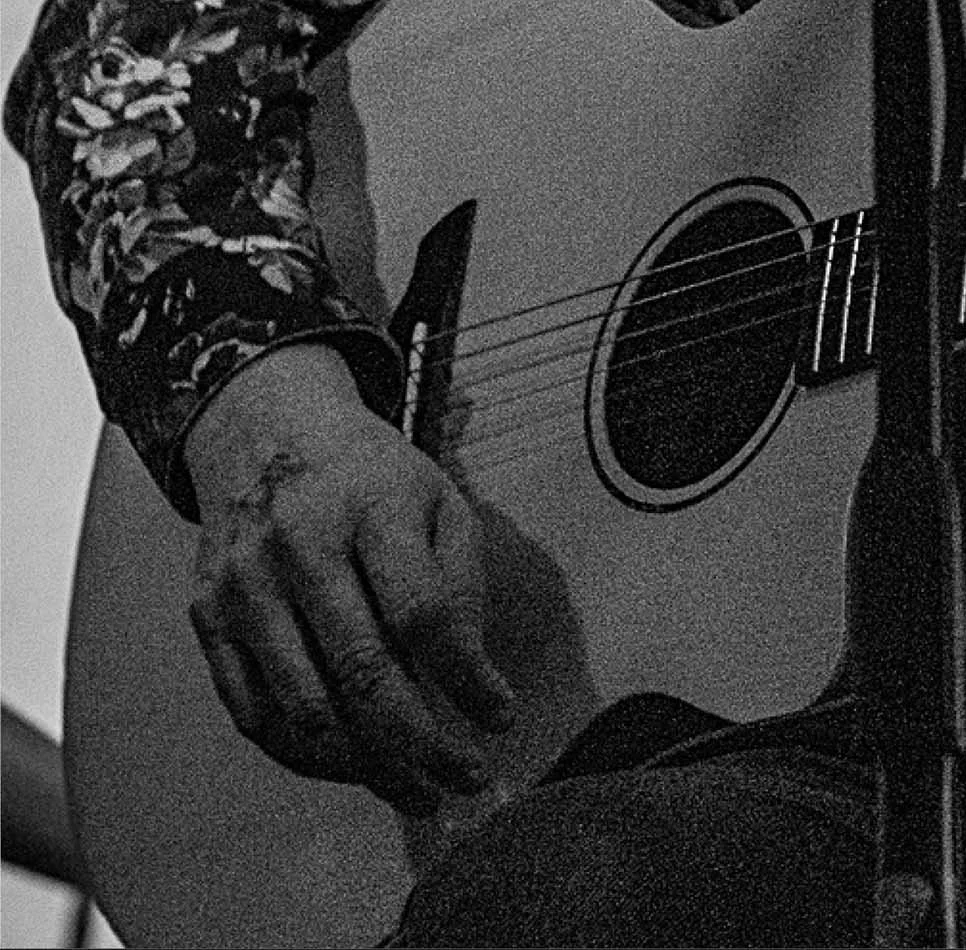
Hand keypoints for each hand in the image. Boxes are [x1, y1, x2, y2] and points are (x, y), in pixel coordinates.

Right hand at [183, 342, 515, 812]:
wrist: (267, 430)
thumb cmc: (370, 476)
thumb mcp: (437, 497)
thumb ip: (459, 582)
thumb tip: (469, 684)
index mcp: (372, 506)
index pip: (422, 611)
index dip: (466, 678)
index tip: (501, 719)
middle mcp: (300, 544)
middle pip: (361, 671)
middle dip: (421, 744)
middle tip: (464, 781)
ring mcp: (245, 584)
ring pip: (304, 708)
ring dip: (367, 767)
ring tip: (417, 791)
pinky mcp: (208, 617)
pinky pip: (254, 713)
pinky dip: (307, 755)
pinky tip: (353, 766)